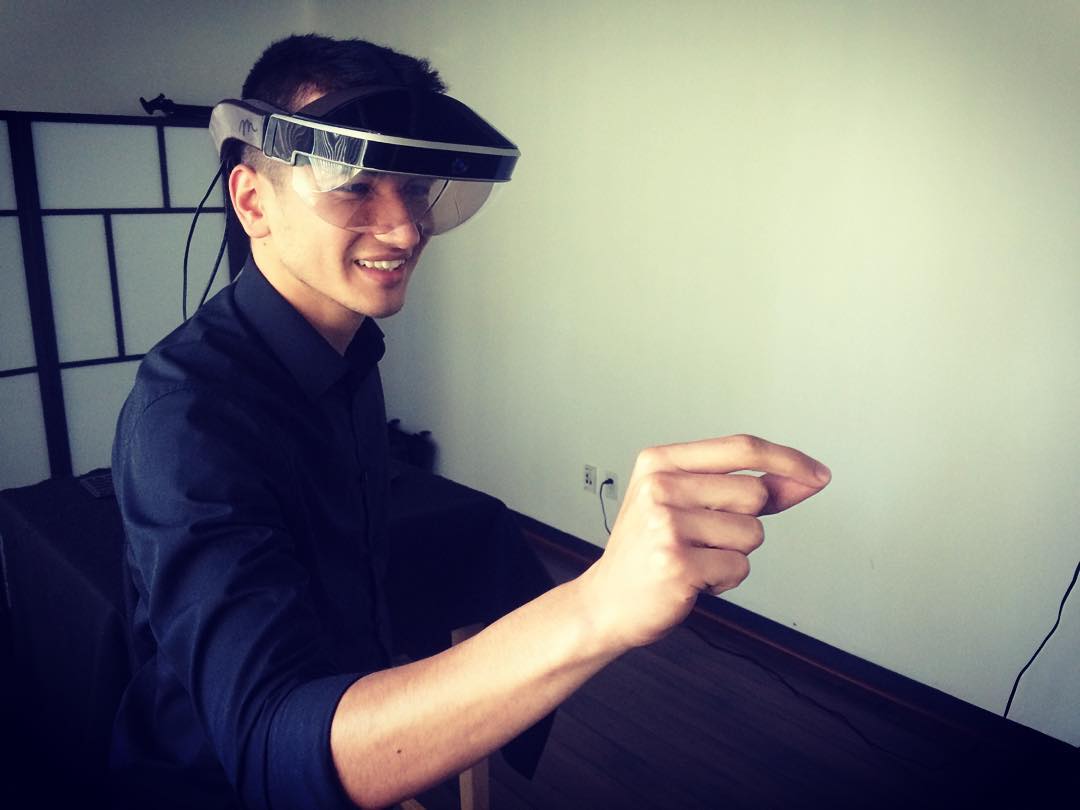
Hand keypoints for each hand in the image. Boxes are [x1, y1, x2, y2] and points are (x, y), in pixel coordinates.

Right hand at [576, 435, 830, 652]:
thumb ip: (744, 489)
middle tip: (703, 537)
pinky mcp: (678, 563)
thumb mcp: (687, 504)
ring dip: (734, 554)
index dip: (787, 459)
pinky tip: (692, 579)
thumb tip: (806, 479)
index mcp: (659, 461)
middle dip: (745, 521)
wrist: (607, 602)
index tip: (817, 474)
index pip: (741, 448)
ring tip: (694, 559)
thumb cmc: (650, 551)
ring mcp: (667, 525)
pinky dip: (724, 580)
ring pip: (751, 534)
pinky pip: (739, 567)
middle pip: (754, 493)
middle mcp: (660, 487)